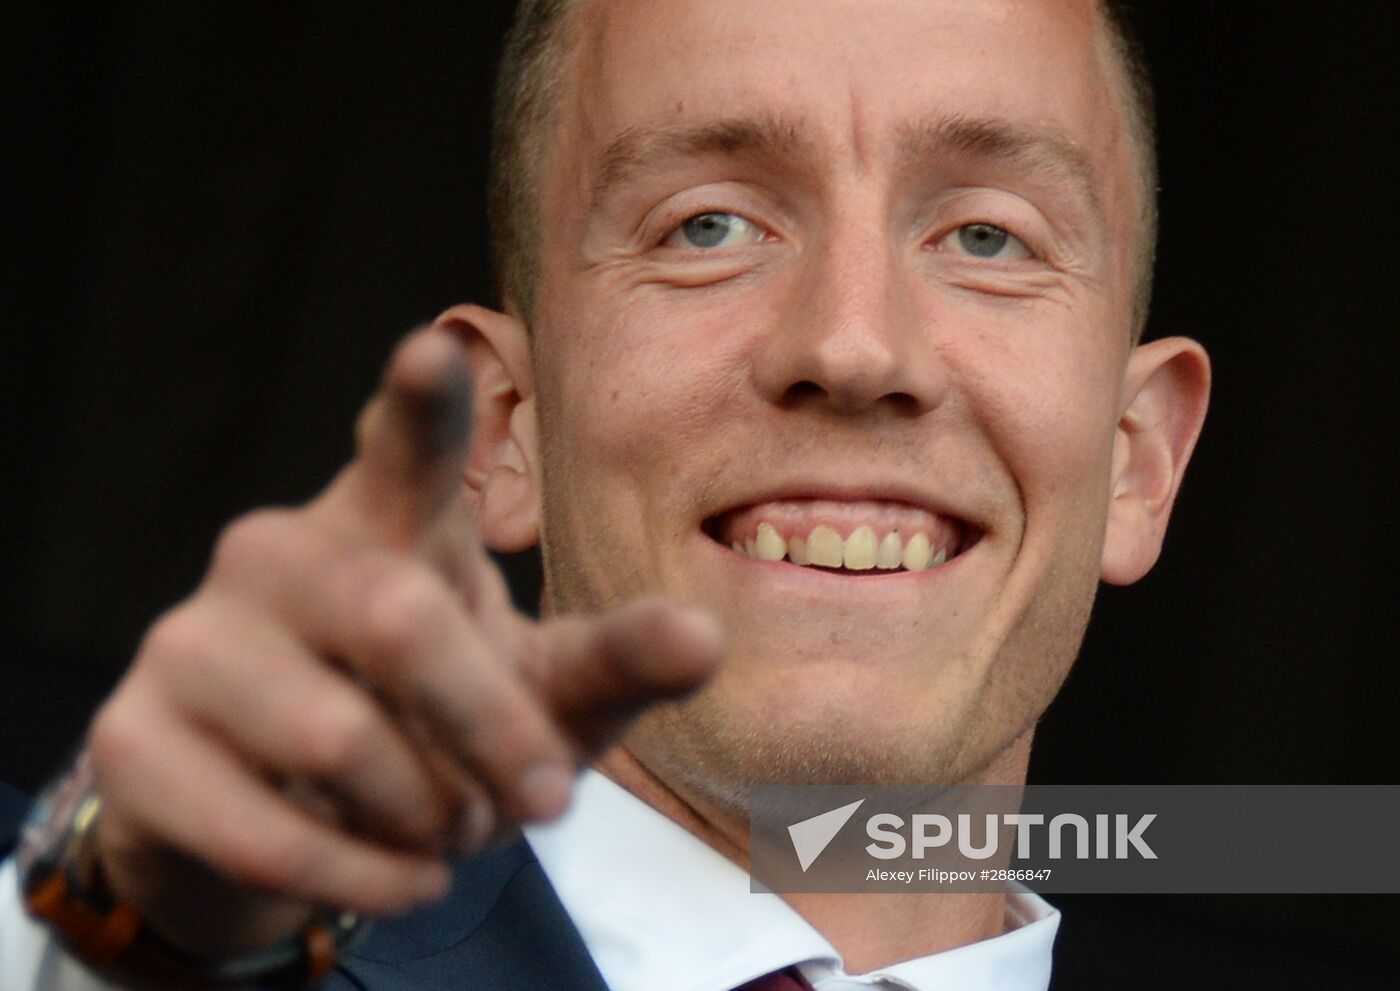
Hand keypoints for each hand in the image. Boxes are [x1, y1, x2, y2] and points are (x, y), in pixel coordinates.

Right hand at [84, 325, 723, 958]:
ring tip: (445, 833)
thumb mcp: (541, 698)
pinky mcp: (133, 739)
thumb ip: (617, 663)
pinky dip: (354, 878)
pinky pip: (263, 828)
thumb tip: (706, 637)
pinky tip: (394, 883)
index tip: (431, 348)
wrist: (281, 819)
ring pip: (335, 737)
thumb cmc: (434, 727)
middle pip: (404, 620)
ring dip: (423, 816)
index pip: (403, 451)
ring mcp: (194, 639)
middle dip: (490, 730)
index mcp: (386, 526)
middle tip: (538, 803)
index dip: (419, 406)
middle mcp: (280, 555)